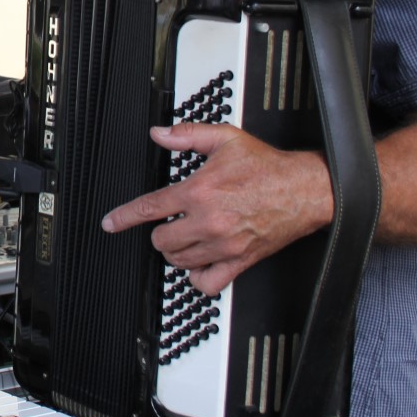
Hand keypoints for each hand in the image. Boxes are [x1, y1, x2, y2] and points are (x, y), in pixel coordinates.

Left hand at [99, 122, 334, 295]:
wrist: (305, 190)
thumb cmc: (268, 167)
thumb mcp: (226, 139)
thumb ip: (188, 135)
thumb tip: (160, 133)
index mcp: (200, 191)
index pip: (150, 208)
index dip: (124, 217)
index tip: (111, 223)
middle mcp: (209, 221)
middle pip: (162, 240)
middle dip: (161, 230)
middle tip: (171, 221)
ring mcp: (224, 245)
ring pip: (179, 261)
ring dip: (176, 250)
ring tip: (185, 237)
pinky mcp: (240, 261)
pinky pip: (207, 283)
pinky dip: (198, 276)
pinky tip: (200, 262)